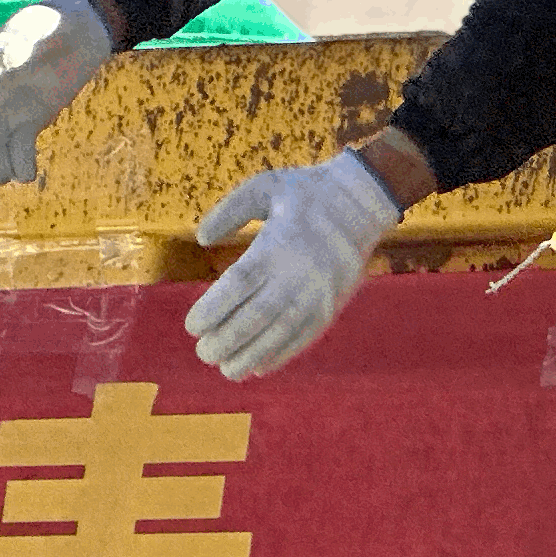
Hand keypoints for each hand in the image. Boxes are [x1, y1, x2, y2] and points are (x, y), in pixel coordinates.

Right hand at [0, 0, 114, 182]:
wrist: (79, 29)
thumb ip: (17, 38)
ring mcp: (9, 110)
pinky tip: (28, 174)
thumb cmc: (49, 22)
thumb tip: (4, 59)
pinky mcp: (31, 121)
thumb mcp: (34, 23)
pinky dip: (21, 163)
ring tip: (5, 177)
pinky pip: (19, 147)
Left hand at [185, 151, 403, 381]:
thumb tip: (202, 239)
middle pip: (255, 317)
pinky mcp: (332, 304)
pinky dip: (282, 355)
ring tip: (227, 369)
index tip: (192, 326)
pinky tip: (260, 367)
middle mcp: (296, 275)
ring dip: (251, 356)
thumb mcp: (264, 187)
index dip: (212, 311)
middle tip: (204, 352)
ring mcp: (317, 293)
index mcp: (276, 246)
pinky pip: (305, 337)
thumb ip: (229, 211)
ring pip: (280, 334)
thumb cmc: (307, 192)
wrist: (363, 201)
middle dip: (225, 341)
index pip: (237, 286)